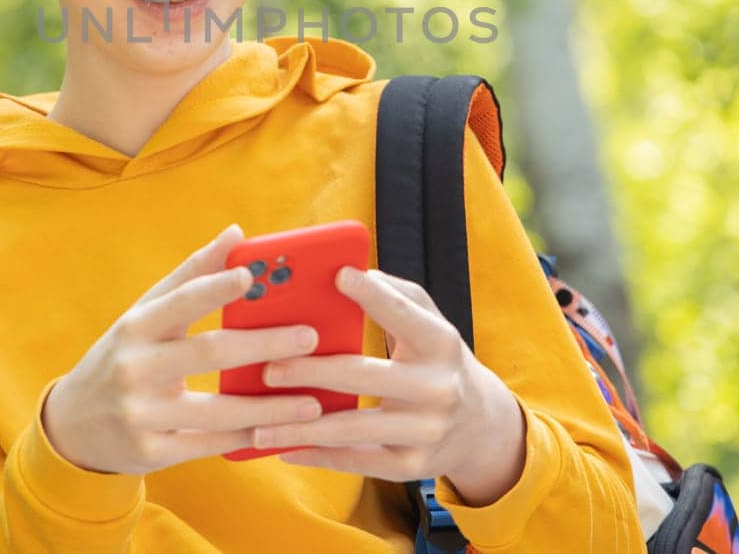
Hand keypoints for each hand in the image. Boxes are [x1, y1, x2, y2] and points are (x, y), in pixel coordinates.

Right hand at [41, 224, 326, 475]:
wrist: (73, 426)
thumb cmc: (122, 357)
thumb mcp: (143, 315)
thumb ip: (190, 277)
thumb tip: (236, 234)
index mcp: (136, 327)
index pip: (180, 301)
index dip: (215, 286)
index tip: (253, 275)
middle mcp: (135, 368)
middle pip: (210, 353)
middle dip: (265, 344)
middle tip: (310, 337)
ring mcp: (141, 414)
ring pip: (218, 411)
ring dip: (271, 408)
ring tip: (313, 402)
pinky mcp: (150, 452)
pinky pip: (210, 446)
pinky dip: (248, 440)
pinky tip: (282, 434)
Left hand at [249, 267, 527, 504]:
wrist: (479, 426)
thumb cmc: (435, 359)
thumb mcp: (431, 322)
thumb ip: (396, 294)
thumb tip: (353, 273)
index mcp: (440, 342)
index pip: (403, 314)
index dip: (372, 295)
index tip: (337, 275)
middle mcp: (437, 388)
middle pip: (363, 376)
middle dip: (311, 372)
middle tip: (268, 368)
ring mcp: (424, 431)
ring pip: (352, 429)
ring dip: (300, 428)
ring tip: (259, 426)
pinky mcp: (411, 466)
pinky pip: (356, 462)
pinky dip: (317, 457)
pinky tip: (282, 451)